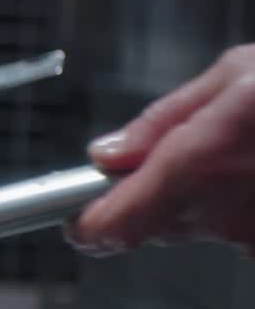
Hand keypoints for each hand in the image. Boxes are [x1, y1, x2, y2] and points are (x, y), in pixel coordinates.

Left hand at [70, 45, 254, 257]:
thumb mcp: (237, 72)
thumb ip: (161, 120)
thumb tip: (105, 154)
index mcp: (199, 163)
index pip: (113, 226)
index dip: (86, 226)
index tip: (72, 217)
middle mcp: (222, 211)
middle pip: (150, 224)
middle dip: (149, 195)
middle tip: (173, 155)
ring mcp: (252, 235)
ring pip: (195, 224)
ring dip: (201, 196)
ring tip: (239, 149)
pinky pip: (237, 228)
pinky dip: (239, 202)